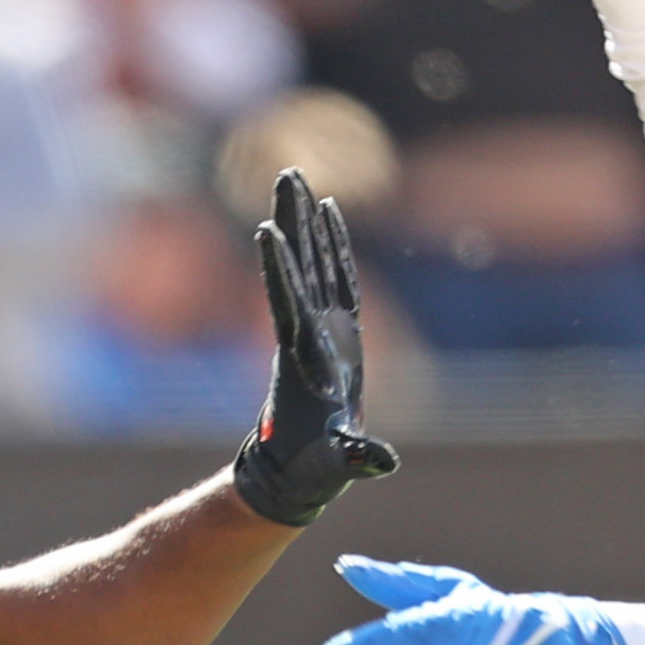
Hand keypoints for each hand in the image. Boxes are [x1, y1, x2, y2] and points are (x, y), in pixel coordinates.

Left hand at [233, 168, 398, 527]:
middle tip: (285, 174)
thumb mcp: (341, 464)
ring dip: (305, 221)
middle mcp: (307, 333)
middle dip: (292, 221)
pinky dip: (333, 244)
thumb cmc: (317, 468)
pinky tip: (329, 211)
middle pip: (297, 266)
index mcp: (304, 359)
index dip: (278, 270)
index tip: (265, 231)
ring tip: (297, 178)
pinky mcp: (337, 329)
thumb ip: (358, 459)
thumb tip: (379, 462)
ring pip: (311, 262)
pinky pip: (335, 276)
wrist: (300, 470)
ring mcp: (321, 327)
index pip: (287, 305)